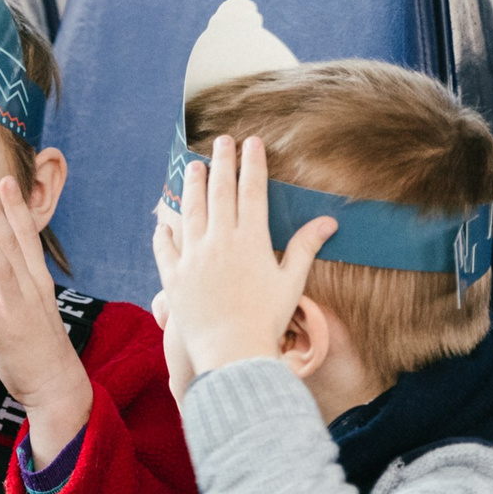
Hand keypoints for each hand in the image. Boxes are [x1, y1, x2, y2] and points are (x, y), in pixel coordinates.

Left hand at [0, 175, 91, 467]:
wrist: (57, 385)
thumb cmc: (41, 344)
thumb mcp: (30, 305)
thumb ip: (12, 282)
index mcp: (38, 281)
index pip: (27, 237)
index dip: (16, 209)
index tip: (6, 181)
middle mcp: (32, 290)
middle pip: (15, 245)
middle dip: (0, 214)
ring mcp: (20, 311)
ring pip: (2, 272)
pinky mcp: (5, 334)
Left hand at [151, 135, 337, 383]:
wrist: (232, 353)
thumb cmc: (267, 320)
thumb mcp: (291, 282)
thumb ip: (305, 248)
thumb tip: (328, 220)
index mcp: (250, 240)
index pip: (252, 191)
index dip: (251, 164)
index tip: (251, 142)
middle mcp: (219, 241)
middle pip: (219, 192)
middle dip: (221, 162)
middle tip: (220, 140)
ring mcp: (193, 257)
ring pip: (190, 211)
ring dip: (192, 186)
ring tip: (192, 166)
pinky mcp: (173, 277)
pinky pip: (165, 248)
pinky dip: (164, 233)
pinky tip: (163, 222)